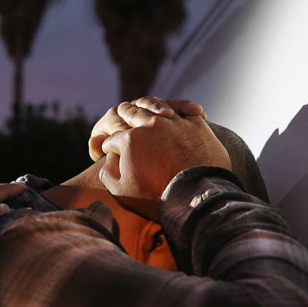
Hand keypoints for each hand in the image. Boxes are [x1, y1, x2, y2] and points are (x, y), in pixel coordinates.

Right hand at [99, 102, 229, 219]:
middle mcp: (150, 124)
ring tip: (144, 107)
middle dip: (124, 114)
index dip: (108, 146)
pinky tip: (177, 112)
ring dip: (148, 106)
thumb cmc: (158, 199)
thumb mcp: (122, 192)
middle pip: (132, 114)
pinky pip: (184, 111)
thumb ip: (108, 173)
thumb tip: (109, 159)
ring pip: (157, 107)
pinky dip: (180, 109)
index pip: (113, 139)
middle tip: (122, 112)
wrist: (199, 200)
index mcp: (129, 139)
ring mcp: (175, 122)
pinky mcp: (196, 124)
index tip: (108, 150)